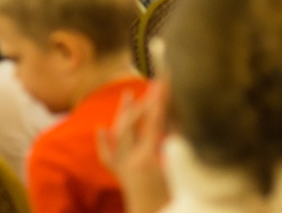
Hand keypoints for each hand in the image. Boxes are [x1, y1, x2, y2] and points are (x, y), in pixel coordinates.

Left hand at [97, 81, 170, 212]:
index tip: (165, 80)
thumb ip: (177, 145)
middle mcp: (130, 160)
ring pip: (118, 134)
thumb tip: (179, 121)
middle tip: (156, 86)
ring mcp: (122, 167)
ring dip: (124, 112)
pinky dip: (104, 141)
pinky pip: (108, 156)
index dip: (160, 99)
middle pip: (132, 123)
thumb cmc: (172, 201)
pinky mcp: (121, 175)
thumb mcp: (180, 171)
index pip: (154, 120)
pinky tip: (101, 128)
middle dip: (144, 102)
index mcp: (147, 158)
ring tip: (128, 92)